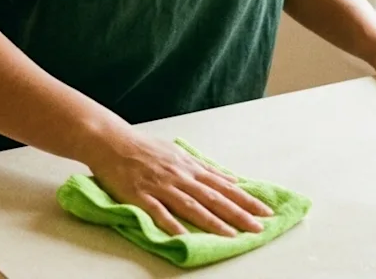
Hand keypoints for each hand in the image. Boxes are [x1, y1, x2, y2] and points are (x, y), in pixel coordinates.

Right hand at [85, 128, 273, 236]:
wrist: (111, 141)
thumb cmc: (144, 147)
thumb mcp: (178, 153)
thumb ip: (203, 168)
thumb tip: (229, 179)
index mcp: (188, 167)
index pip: (223, 186)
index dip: (245, 200)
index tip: (264, 212)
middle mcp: (178, 176)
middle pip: (212, 198)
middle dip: (237, 214)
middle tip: (257, 228)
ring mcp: (160, 186)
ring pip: (190, 205)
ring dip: (213, 221)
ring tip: (231, 235)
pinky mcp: (140, 195)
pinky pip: (158, 211)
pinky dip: (171, 223)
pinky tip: (184, 235)